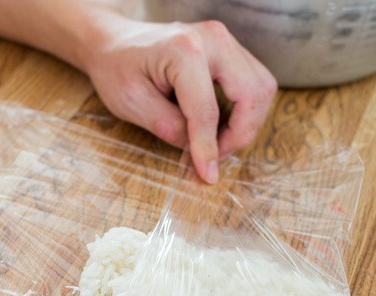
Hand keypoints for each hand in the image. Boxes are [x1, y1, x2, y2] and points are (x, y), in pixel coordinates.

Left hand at [81, 15, 277, 182]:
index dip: (209, 149)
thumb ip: (169, 128)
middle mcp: (213, 39)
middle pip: (252, 94)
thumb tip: (202, 152)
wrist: (114, 41)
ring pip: (262, 88)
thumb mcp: (133, 104)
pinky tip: (221, 124)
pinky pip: (254, 81)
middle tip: (214, 157)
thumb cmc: (117, 69)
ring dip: (247, 122)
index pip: (207, 110)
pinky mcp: (229, 48)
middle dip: (240, 134)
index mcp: (184, 50)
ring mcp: (224, 40)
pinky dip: (245, 109)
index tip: (208, 176)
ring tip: (218, 142)